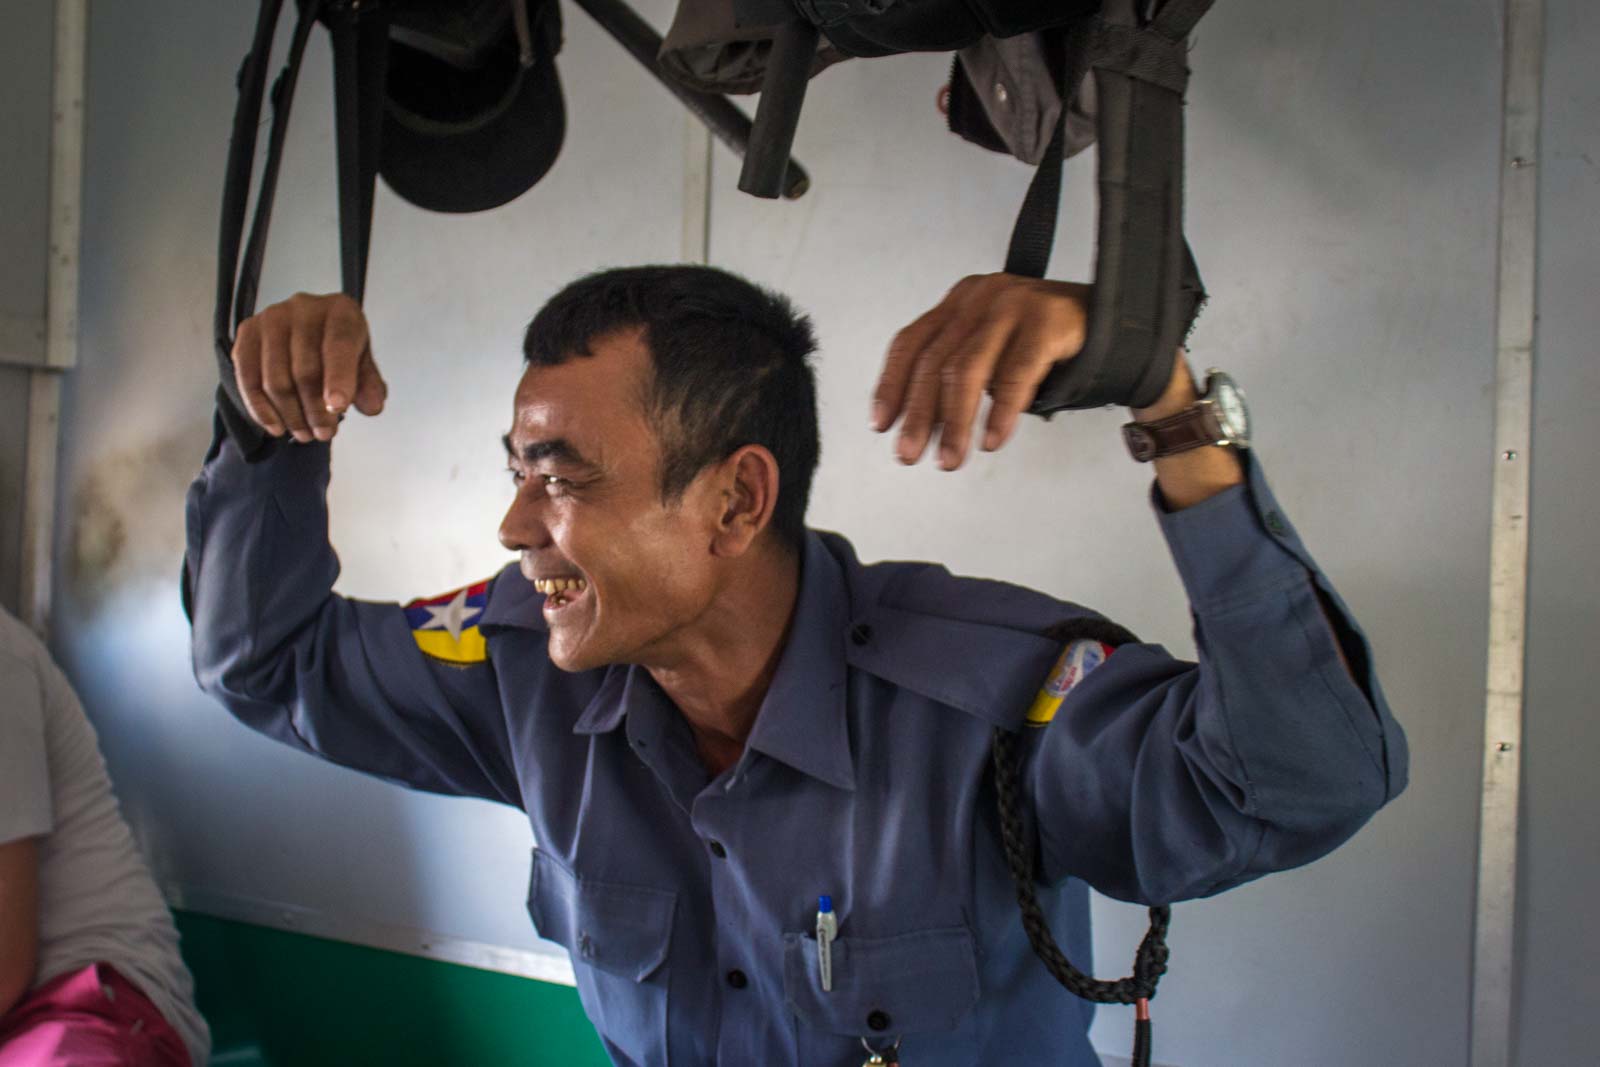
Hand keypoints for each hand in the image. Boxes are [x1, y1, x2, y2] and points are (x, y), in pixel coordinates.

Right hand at [231, 292, 386, 441]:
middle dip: (316, 410)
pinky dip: (261, 409)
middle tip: (324, 433)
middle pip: (305, 370)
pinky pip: (248, 378)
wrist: (308, 332)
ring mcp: (272, 318)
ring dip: (291, 415)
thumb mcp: (362, 364)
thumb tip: (372, 407)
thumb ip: (369, 385)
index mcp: (340, 311)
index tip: (338, 408)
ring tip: (304, 434)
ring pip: (275, 379)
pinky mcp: (247, 333)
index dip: (339, 379)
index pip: (339, 345)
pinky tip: (276, 426)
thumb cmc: (338, 348)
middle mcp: (304, 307)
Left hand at [870, 273, 1089, 470]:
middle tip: (910, 454)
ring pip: (968, 368)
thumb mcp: (991, 353)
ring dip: (955, 421)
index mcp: (959, 301)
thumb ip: (957, 377)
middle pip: (935, 360)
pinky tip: (992, 440)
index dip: (891, 384)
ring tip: (951, 458)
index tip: (882, 424)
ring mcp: (1014, 304)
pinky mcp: (1048, 320)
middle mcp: (980, 296)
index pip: (911, 343)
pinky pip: (1016, 373)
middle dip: (919, 414)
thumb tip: (920, 427)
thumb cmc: (1045, 345)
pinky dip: (1001, 412)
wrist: (1117, 327)